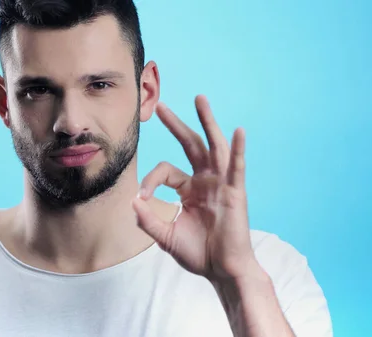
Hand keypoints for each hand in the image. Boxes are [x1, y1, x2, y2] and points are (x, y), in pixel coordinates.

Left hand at [132, 95, 259, 281]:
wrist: (221, 271)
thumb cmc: (198, 254)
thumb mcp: (166, 236)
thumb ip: (149, 220)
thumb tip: (133, 201)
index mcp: (189, 189)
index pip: (166, 170)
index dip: (151, 179)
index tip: (142, 197)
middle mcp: (205, 181)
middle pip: (190, 145)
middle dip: (176, 124)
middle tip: (161, 106)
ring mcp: (221, 184)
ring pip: (214, 147)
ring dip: (207, 122)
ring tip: (199, 99)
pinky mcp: (235, 193)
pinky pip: (237, 168)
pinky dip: (237, 149)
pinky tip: (237, 131)